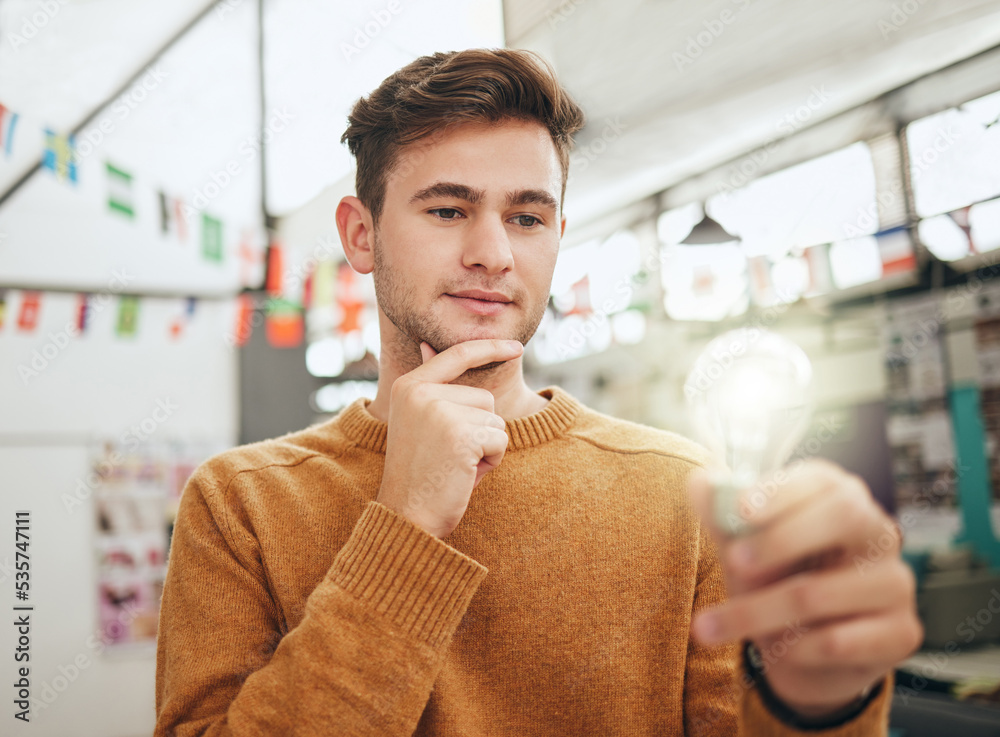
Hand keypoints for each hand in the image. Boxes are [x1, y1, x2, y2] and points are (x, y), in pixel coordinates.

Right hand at [376, 338, 522, 538]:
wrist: (406, 516)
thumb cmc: (419, 472)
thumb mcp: (419, 420)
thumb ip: (430, 386)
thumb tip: (427, 344)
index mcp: (409, 386)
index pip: (457, 355)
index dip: (489, 348)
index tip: (516, 347)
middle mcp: (421, 392)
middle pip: (484, 398)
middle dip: (479, 429)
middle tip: (449, 455)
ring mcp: (440, 411)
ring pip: (495, 420)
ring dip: (485, 446)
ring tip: (455, 464)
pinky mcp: (460, 434)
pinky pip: (500, 440)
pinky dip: (491, 460)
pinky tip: (464, 473)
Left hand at [687, 459, 922, 717]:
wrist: (802, 653)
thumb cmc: (774, 583)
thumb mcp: (742, 547)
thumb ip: (721, 516)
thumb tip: (699, 482)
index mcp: (840, 499)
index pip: (822, 479)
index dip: (781, 491)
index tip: (740, 510)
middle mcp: (877, 533)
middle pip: (844, 515)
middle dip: (781, 539)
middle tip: (734, 562)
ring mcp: (895, 583)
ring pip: (821, 591)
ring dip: (758, 611)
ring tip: (713, 625)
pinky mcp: (902, 633)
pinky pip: (840, 641)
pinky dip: (795, 647)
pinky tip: (780, 648)